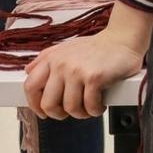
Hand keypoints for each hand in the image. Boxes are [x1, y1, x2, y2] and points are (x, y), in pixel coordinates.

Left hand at [24, 31, 143, 119]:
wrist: (124, 39)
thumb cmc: (97, 46)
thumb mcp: (66, 48)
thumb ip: (46, 58)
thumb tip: (28, 71)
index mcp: (52, 58)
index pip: (31, 87)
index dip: (35, 104)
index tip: (44, 112)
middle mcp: (61, 64)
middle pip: (48, 104)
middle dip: (59, 114)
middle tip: (69, 113)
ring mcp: (77, 71)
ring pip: (70, 107)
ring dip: (81, 113)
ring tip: (89, 108)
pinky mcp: (94, 77)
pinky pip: (89, 105)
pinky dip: (95, 110)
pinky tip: (100, 105)